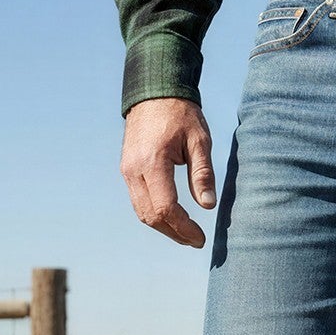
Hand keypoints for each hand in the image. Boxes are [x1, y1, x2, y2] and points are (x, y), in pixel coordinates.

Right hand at [120, 97, 216, 248]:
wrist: (153, 93)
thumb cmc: (181, 114)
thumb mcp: (199, 141)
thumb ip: (203, 173)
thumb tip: (208, 205)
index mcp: (153, 162)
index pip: (166, 208)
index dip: (183, 228)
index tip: (200, 239)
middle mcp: (134, 170)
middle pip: (151, 216)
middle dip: (174, 233)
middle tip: (196, 241)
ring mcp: (127, 171)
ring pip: (142, 212)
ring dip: (163, 228)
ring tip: (186, 234)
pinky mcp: (127, 170)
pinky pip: (138, 201)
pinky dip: (155, 215)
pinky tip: (173, 219)